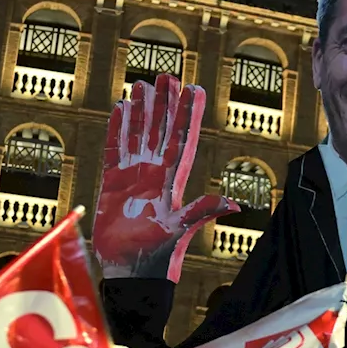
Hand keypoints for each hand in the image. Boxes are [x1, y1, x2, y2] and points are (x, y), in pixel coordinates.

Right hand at [94, 75, 238, 281]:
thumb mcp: (181, 231)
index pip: (182, 139)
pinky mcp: (113, 184)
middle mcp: (155, 173)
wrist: (130, 272)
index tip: (193, 89)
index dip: (188, 114)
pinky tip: (121, 109)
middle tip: (166, 75)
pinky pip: (115, 149)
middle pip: (160, 129)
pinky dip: (118, 129)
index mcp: (173, 180)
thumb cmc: (158, 256)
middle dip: (164, 103)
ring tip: (142, 84)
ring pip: (138, 134)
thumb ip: (202, 212)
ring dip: (142, 110)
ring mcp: (133, 176)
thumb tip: (233, 204)